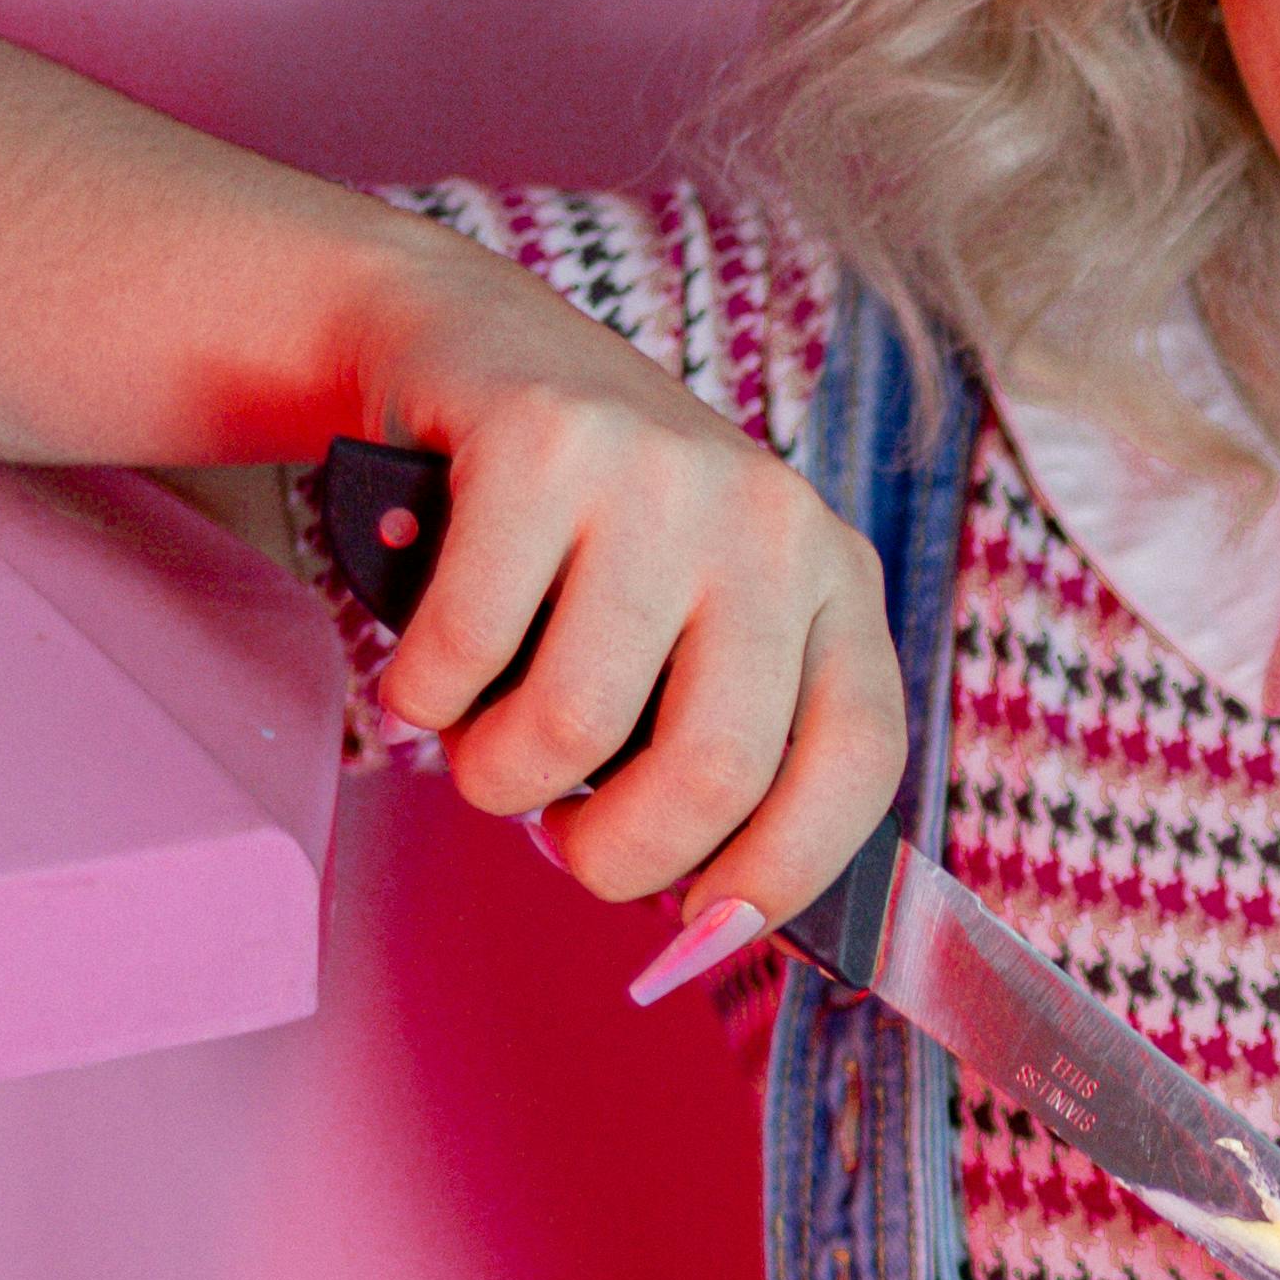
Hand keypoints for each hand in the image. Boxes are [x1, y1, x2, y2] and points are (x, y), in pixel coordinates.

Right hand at [359, 241, 904, 946]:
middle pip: (713, 771)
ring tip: (484, 735)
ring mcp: (662, 473)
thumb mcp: (694, 629)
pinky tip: (426, 671)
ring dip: (493, 776)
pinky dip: (421, 696)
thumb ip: (719, 751)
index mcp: (836, 583)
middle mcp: (771, 521)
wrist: (472, 351)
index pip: (858, 763)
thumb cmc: (590, 542)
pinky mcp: (544, 440)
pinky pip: (466, 649)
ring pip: (570, 726)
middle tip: (559, 834)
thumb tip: (709, 927)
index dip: (781, 874)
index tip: (700, 928)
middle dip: (610, 857)